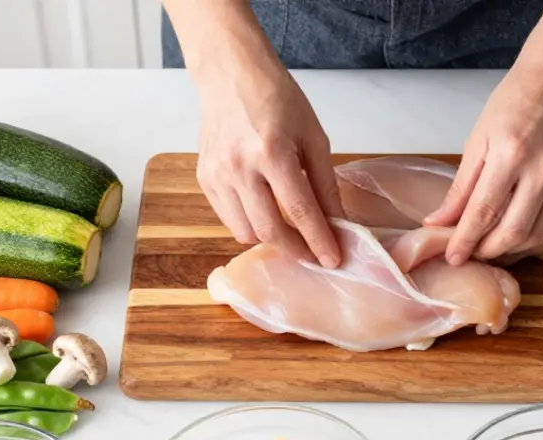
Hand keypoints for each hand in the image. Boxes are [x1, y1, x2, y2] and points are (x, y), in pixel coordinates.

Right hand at [196, 66, 342, 266]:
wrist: (231, 75)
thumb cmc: (277, 100)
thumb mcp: (313, 136)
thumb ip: (325, 183)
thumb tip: (338, 222)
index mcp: (272, 152)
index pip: (300, 211)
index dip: (319, 240)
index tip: (333, 260)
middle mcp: (239, 167)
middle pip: (270, 230)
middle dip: (296, 249)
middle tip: (315, 255)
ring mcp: (217, 175)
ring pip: (246, 231)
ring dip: (271, 238)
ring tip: (290, 230)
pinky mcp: (204, 178)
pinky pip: (228, 218)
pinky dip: (249, 224)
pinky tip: (264, 212)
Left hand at [425, 46, 542, 264]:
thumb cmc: (515, 102)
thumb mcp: (478, 140)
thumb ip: (461, 186)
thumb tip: (440, 219)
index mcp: (510, 155)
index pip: (483, 212)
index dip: (465, 241)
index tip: (452, 257)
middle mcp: (541, 171)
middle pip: (512, 232)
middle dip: (488, 251)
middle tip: (471, 253)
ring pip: (536, 235)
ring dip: (511, 249)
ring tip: (491, 246)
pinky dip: (533, 237)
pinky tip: (516, 234)